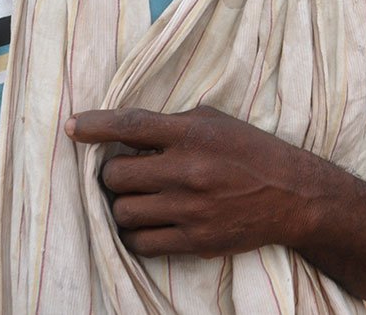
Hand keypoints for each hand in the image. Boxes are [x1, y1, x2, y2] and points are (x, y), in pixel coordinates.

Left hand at [66, 106, 309, 258]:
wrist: (292, 196)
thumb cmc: (252, 151)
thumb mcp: (217, 122)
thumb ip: (173, 124)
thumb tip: (124, 132)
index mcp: (194, 134)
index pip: (130, 125)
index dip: (95, 125)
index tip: (72, 127)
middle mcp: (189, 170)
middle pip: (116, 175)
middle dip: (112, 173)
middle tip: (125, 172)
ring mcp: (191, 209)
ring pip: (123, 211)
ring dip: (122, 204)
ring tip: (137, 198)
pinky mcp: (195, 241)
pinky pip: (141, 243)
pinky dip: (134, 234)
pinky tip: (145, 223)